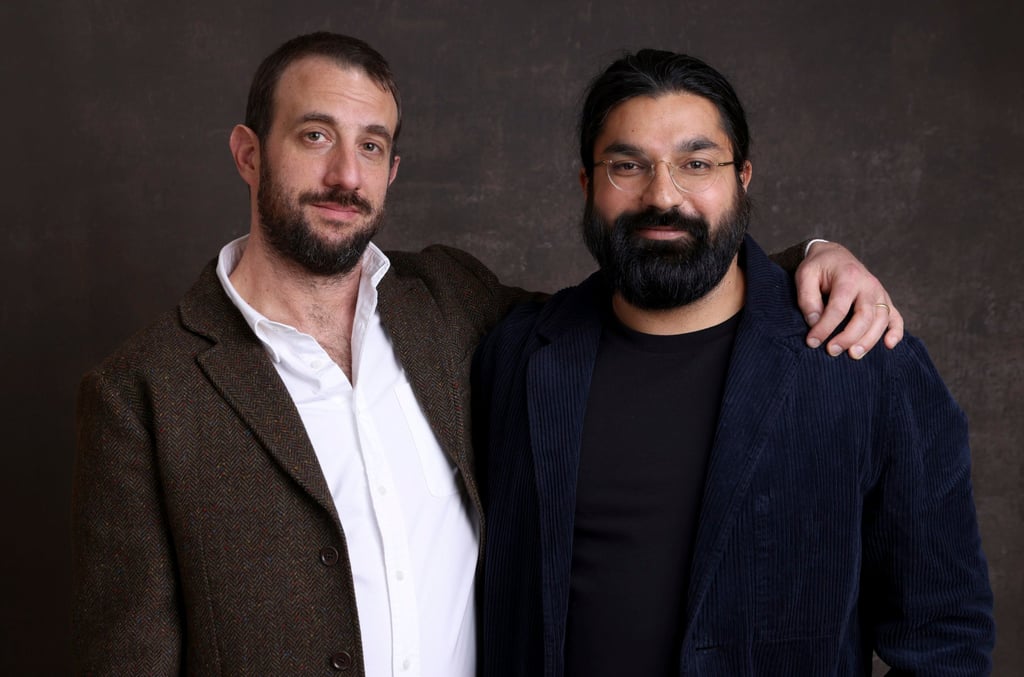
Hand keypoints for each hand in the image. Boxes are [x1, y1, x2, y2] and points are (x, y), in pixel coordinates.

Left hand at [795, 241, 903, 358]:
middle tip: (832, 351)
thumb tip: (814, 322)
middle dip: (849, 337)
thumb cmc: (818, 267)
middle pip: (865, 316)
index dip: (825, 327)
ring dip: (869, 340)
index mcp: (848, 277)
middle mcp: (868, 285)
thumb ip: (807, 298)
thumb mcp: (805, 275)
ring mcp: (879, 293)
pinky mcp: (884, 300)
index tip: (812, 342)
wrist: (834, 255)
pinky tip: (889, 345)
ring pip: (882, 320)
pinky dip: (896, 332)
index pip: (838, 308)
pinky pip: (896, 317)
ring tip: (854, 355)